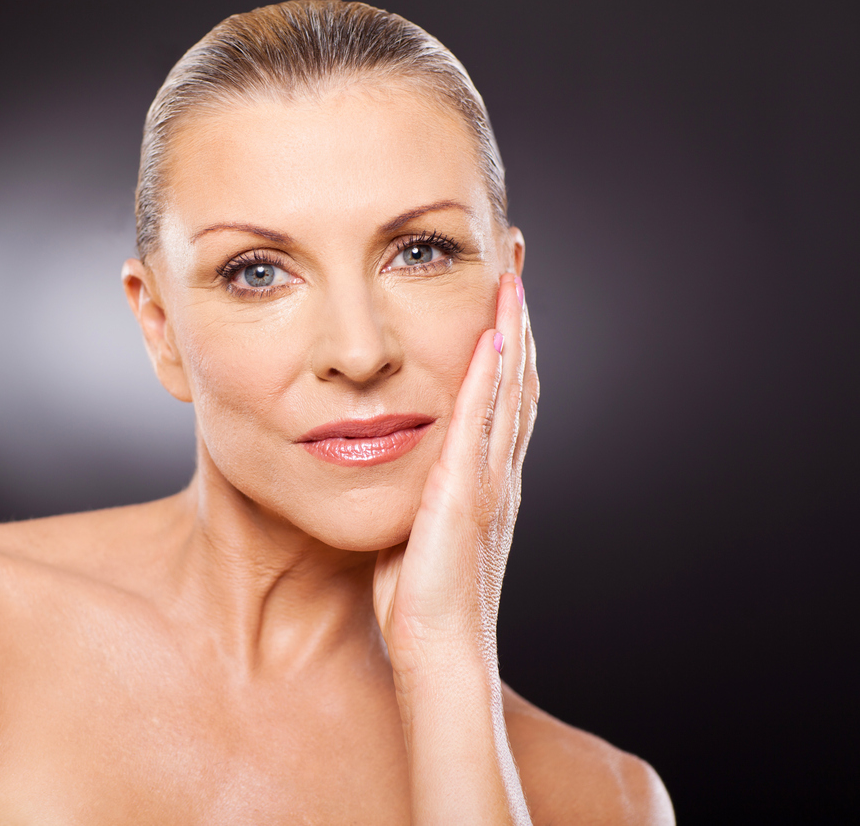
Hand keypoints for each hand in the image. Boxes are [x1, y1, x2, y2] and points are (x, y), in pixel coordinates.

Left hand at [373, 270, 538, 671]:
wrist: (439, 654)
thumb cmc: (422, 603)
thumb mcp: (418, 533)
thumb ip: (418, 494)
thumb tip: (398, 468)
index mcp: (486, 481)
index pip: (502, 397)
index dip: (506, 344)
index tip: (499, 293)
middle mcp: (499, 473)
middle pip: (516, 379)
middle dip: (516, 318)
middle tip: (514, 261)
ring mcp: (490, 481)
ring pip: (509, 390)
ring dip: (512, 329)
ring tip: (510, 274)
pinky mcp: (468, 495)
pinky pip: (483, 424)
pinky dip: (491, 378)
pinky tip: (490, 334)